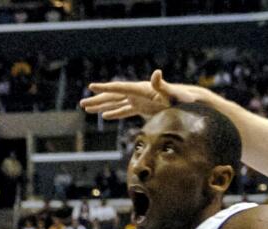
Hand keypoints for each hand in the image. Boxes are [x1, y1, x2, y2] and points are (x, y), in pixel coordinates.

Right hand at [80, 70, 208, 119]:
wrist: (186, 102)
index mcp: (140, 89)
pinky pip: (124, 111)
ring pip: (116, 103)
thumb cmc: (179, 98)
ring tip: (87, 108)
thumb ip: (161, 84)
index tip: (91, 87)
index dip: (105, 88)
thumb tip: (157, 73)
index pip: (119, 88)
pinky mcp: (141, 108)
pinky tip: (105, 116)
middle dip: (97, 100)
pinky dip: (115, 113)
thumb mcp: (170, 93)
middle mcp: (136, 92)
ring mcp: (138, 100)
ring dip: (102, 106)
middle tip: (82, 103)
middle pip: (113, 96)